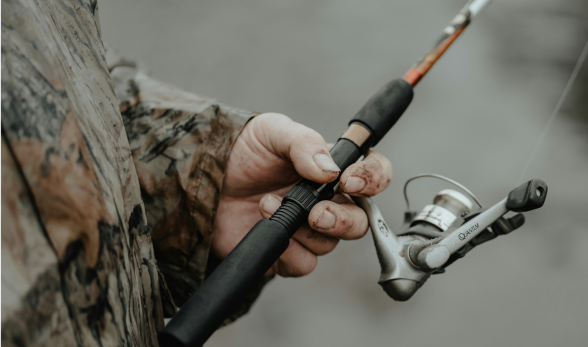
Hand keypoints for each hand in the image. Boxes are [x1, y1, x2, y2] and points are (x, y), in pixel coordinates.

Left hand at [212, 113, 392, 276]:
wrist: (205, 178)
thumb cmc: (242, 151)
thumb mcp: (272, 131)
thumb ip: (303, 143)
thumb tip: (331, 171)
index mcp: (332, 169)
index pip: (375, 174)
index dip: (373, 180)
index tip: (350, 182)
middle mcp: (326, 201)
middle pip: (360, 222)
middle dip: (342, 220)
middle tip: (316, 212)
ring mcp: (307, 229)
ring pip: (330, 244)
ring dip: (302, 229)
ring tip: (268, 204)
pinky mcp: (286, 253)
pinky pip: (303, 263)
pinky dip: (287, 250)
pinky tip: (267, 227)